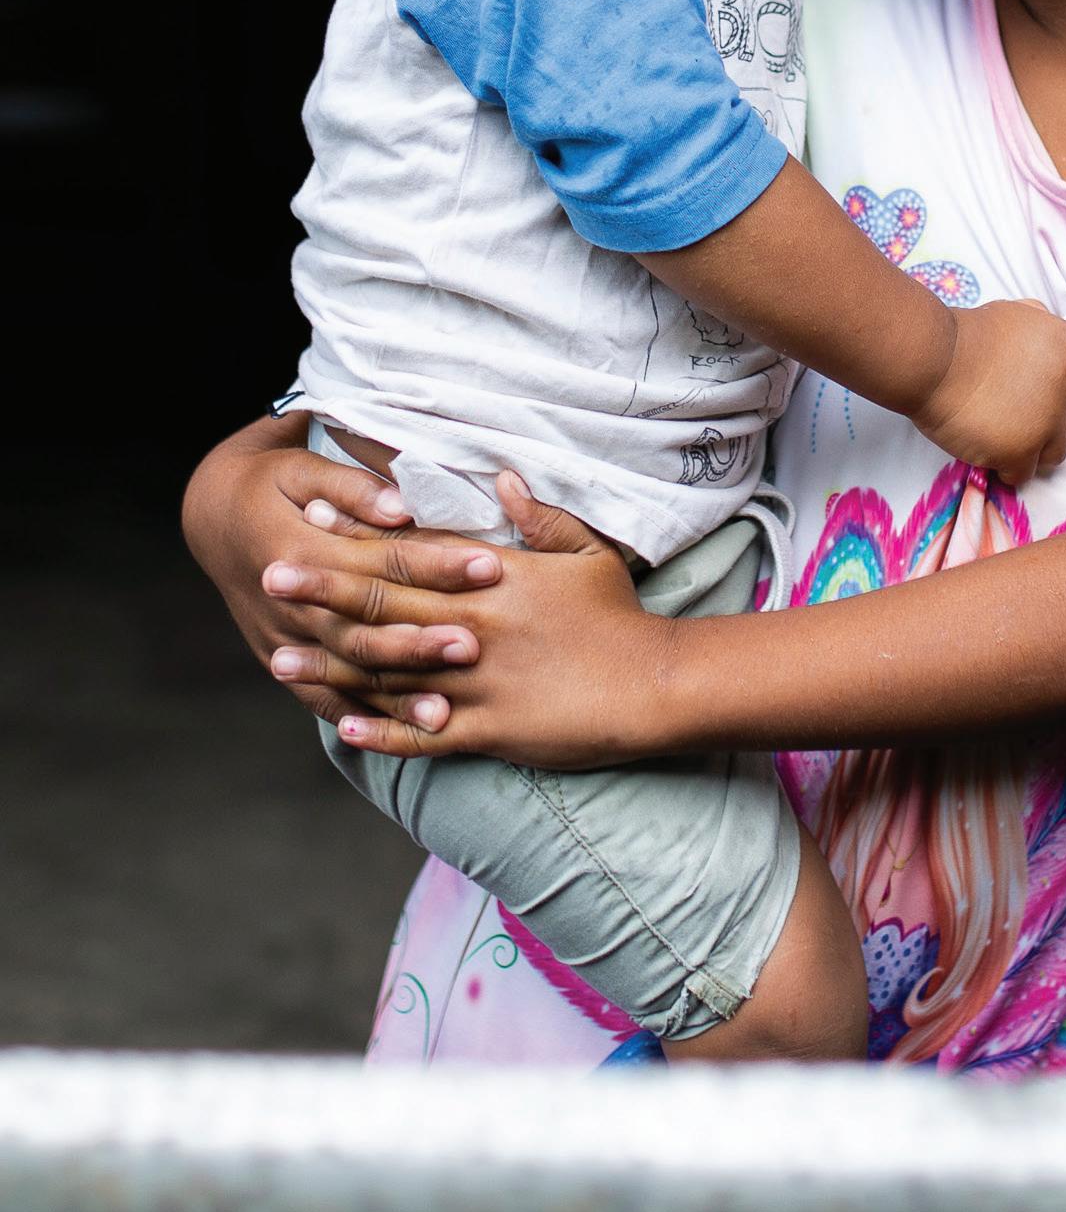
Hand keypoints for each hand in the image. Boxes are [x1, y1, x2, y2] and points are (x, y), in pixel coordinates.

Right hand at [181, 416, 496, 728]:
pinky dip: (356, 718)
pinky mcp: (278, 659)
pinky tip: (388, 737)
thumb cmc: (271, 483)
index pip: (380, 562)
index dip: (436, 564)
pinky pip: (319, 697)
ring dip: (393, 696)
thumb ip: (354, 489)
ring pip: (345, 673)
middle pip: (363, 629)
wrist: (212, 516)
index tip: (490, 566)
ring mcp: (281, 638)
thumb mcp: (303, 469)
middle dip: (419, 642)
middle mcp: (290, 604)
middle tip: (473, 646)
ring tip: (443, 716)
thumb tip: (402, 507)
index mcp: (300, 548)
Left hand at [259, 474, 670, 765]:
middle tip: (269, 577)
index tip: (313, 520)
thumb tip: (501, 478)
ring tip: (279, 658)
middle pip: (384, 603)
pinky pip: (422, 732)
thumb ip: (539, 516)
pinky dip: (380, 730)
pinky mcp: (486, 729)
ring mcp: (474, 681)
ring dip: (330, 664)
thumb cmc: (618, 615)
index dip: (358, 538)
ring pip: (387, 671)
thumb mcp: (586, 551)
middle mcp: (471, 626)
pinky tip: (342, 726)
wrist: (650, 684)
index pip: (411, 553)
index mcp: (491, 579)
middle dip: (322, 590)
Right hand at [909, 302, 1065, 484]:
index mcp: (1065, 343)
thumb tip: (1045, 322)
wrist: (932, 360)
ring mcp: (1047, 418)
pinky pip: (1025, 472)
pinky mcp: (1022, 449)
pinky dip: (1008, 467)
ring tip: (1004, 438)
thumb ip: (1038, 322)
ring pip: (1059, 450)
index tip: (1063, 386)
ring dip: (1036, 447)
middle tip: (1025, 415)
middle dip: (1059, 417)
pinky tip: (987, 453)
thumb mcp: (1012, 312)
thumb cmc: (962, 334)